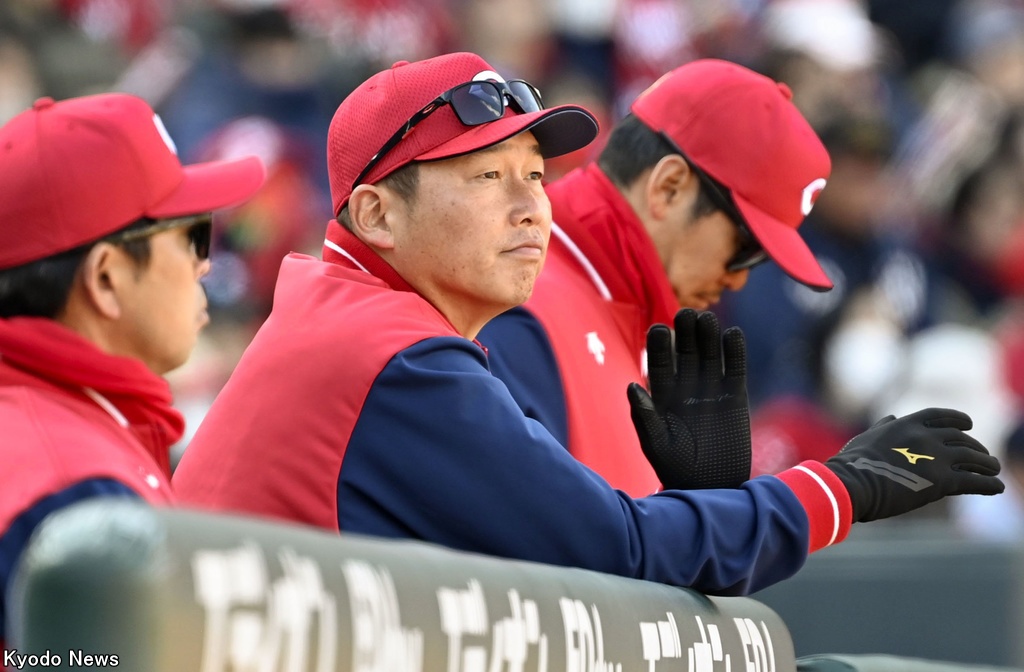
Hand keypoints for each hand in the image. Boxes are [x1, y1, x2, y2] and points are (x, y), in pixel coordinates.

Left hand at [627, 308, 750, 489]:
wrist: (710, 487)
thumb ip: (645, 417)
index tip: (659, 329)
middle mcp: (686, 386)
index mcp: (662, 394)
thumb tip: (631, 386)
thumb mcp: (657, 444)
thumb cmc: (676, 469)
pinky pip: (735, 368)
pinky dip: (735, 351)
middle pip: (685, 351)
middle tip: (685, 314)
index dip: (659, 345)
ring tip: (706, 318)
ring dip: (708, 335)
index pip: (659, 362)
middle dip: (685, 332)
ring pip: (709, 353)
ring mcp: (711, 388)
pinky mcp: (735, 395)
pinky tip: (733, 334)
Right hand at [825, 408, 1003, 522]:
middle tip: (983, 455)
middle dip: (975, 447)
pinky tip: (997, 487)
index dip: (958, 419)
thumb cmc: (852, 465)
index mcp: (907, 425)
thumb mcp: (866, 438)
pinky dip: (989, 484)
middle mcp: (926, 437)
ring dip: (987, 464)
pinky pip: (974, 481)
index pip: (940, 416)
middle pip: (962, 439)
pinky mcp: (942, 482)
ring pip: (973, 458)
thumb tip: (891, 418)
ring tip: (994, 470)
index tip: (968, 424)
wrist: (852, 484)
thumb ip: (884, 428)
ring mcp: (936, 458)